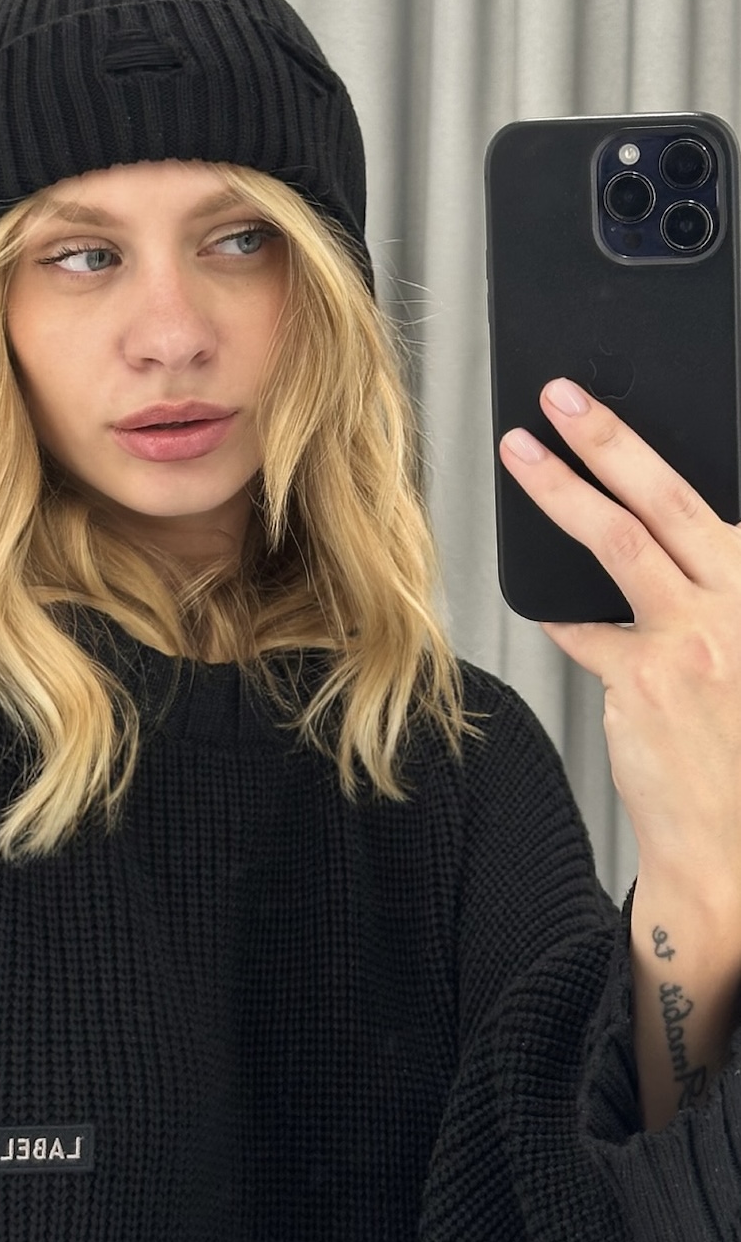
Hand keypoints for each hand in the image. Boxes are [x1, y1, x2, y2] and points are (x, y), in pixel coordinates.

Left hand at [499, 377, 740, 905]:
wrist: (732, 843)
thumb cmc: (738, 746)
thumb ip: (709, 593)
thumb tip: (651, 543)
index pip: (710, 502)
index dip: (658, 450)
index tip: (619, 411)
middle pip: (667, 498)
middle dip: (609, 436)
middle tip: (564, 398)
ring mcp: (697, 640)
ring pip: (617, 541)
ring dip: (561, 488)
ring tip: (523, 455)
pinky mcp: (646, 678)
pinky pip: (584, 626)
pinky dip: (561, 615)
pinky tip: (552, 610)